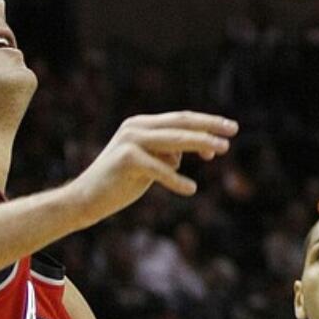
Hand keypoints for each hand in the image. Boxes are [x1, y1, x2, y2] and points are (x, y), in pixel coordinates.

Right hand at [68, 111, 237, 226]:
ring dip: (201, 144)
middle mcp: (136, 127)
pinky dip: (177, 180)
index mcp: (142, 124)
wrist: (85, 199)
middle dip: (209, 127)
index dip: (206, 122)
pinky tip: (190, 189)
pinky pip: (160, 170)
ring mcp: (131, 141)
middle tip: (233, 131)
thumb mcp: (149, 162)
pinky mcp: (127, 160)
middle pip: (181, 124)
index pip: (181, 119)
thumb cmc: (120, 182)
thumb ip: (171, 152)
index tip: (229, 128)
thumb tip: (202, 149)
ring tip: (221, 151)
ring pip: (175, 141)